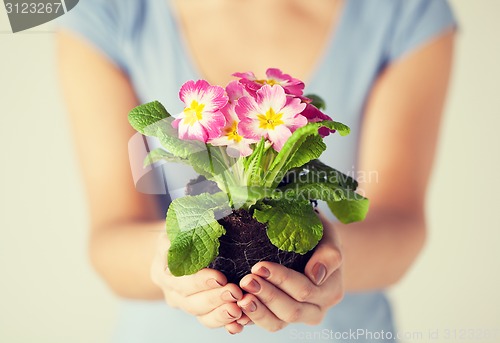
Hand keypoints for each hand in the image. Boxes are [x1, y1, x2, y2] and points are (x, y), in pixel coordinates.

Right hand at [151, 233, 250, 333]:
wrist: (174, 248)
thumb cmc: (181, 231)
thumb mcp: (179, 224)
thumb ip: (187, 226)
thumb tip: (208, 221)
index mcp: (164, 269)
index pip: (180, 279)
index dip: (199, 281)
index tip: (220, 278)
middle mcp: (172, 290)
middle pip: (190, 301)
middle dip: (213, 298)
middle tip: (235, 293)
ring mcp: (184, 302)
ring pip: (200, 314)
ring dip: (220, 314)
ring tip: (239, 310)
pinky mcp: (199, 309)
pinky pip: (210, 320)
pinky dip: (224, 324)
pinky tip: (239, 324)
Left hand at [237, 214, 342, 331]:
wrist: (315, 248)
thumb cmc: (320, 238)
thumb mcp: (329, 238)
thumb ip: (329, 254)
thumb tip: (316, 274)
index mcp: (330, 292)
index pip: (305, 290)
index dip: (282, 280)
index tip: (259, 266)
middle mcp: (315, 310)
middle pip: (291, 311)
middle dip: (266, 295)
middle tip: (246, 280)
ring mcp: (297, 317)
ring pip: (277, 323)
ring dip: (257, 311)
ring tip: (240, 298)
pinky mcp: (279, 318)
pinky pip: (265, 323)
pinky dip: (250, 319)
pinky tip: (236, 311)